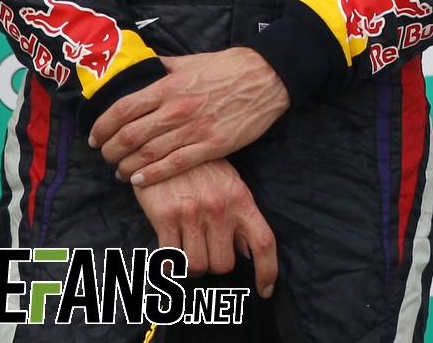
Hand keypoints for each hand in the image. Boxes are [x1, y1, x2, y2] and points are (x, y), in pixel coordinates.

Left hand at [90, 48, 290, 185]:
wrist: (269, 76)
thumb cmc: (230, 66)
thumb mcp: (191, 60)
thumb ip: (164, 67)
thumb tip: (143, 68)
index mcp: (169, 86)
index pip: (122, 110)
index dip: (102, 127)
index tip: (94, 137)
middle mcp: (177, 109)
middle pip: (129, 136)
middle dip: (110, 151)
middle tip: (105, 157)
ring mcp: (195, 129)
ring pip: (148, 154)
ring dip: (127, 166)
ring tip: (120, 171)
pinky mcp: (213, 145)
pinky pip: (175, 164)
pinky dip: (152, 175)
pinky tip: (139, 180)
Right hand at [133, 158, 277, 296]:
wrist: (165, 142)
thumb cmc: (201, 167)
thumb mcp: (229, 184)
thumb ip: (240, 217)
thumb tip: (248, 253)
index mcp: (242, 200)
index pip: (264, 243)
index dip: (267, 271)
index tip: (265, 290)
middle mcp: (221, 208)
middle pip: (225, 264)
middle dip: (215, 265)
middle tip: (206, 251)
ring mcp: (193, 213)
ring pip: (197, 266)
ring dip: (192, 265)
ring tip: (187, 249)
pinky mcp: (166, 216)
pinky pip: (170, 258)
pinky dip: (169, 264)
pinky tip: (169, 252)